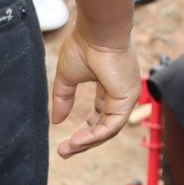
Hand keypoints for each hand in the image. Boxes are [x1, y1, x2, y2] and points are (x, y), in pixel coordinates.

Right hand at [50, 29, 140, 157]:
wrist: (97, 32)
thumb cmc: (84, 46)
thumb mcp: (68, 77)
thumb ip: (63, 98)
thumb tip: (56, 121)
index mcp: (109, 87)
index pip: (99, 115)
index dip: (84, 129)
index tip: (67, 141)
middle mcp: (121, 93)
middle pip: (104, 126)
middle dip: (84, 141)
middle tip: (64, 152)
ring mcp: (126, 97)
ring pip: (108, 129)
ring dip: (87, 142)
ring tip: (67, 150)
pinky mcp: (127, 98)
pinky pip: (111, 125)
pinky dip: (94, 135)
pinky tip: (77, 141)